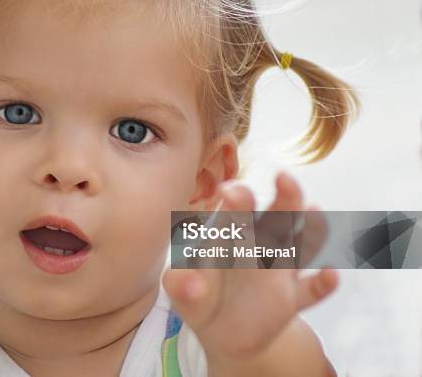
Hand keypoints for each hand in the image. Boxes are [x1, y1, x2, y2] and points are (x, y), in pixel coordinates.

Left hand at [162, 172, 337, 363]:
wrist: (223, 332)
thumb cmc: (199, 297)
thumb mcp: (183, 292)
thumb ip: (181, 286)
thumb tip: (189, 284)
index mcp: (229, 236)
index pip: (234, 213)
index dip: (234, 200)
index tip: (228, 190)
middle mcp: (259, 246)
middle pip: (277, 216)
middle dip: (282, 197)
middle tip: (283, 177)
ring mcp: (278, 272)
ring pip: (300, 244)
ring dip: (310, 227)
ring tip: (314, 209)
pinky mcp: (291, 300)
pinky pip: (311, 290)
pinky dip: (323, 283)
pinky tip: (330, 274)